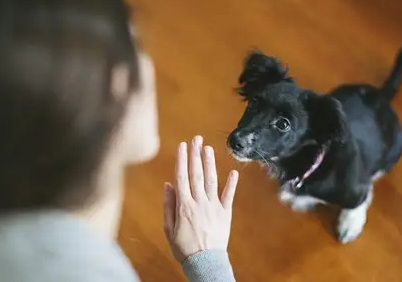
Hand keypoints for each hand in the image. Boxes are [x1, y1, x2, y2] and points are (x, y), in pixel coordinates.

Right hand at [163, 135, 238, 262]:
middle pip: (196, 174)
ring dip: (210, 163)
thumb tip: (168, 184)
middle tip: (196, 138)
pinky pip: (229, 196)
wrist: (205, 263)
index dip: (182, 159)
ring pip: (211, 180)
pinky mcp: (225, 213)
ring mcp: (213, 207)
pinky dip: (231, 184)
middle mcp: (199, 202)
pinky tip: (233, 171)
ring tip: (208, 148)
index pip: (182, 177)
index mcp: (184, 205)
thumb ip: (168, 205)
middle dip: (196, 154)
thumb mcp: (168, 228)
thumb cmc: (183, 247)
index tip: (182, 145)